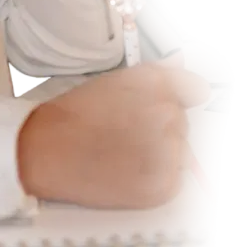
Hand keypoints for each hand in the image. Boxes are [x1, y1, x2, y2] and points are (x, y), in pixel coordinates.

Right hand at [16, 53, 211, 208]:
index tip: (159, 106)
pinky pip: (171, 180)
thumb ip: (156, 71)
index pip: (197, 89)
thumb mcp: (113, 81)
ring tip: (121, 154)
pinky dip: (152, 179)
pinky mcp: (166, 185)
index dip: (180, 97)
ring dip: (158, 155)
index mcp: (157, 84)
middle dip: (160, 128)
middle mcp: (170, 115)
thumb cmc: (74, 112)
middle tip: (123, 131)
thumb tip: (180, 61)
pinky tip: (122, 173)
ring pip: (179, 153)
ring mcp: (171, 153)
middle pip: (183, 124)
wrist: (48, 150)